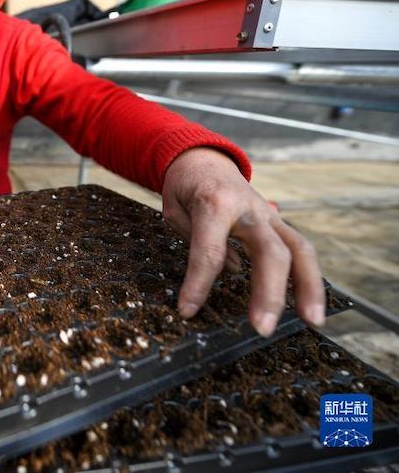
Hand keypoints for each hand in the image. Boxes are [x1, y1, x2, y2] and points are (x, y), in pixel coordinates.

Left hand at [161, 147, 324, 336]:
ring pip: (301, 250)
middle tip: (261, 328)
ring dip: (310, 287)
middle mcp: (250, 209)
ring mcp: (270, 215)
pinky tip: (310, 305)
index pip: (210, 251)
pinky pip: (301, 249)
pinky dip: (309, 277)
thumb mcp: (175, 209)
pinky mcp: (279, 223)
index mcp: (215, 203)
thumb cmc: (185, 186)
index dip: (199, 284)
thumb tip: (226, 271)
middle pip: (271, 252)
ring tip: (313, 321)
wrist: (204, 159)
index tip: (188, 310)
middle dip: (269, 293)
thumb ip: (195, 241)